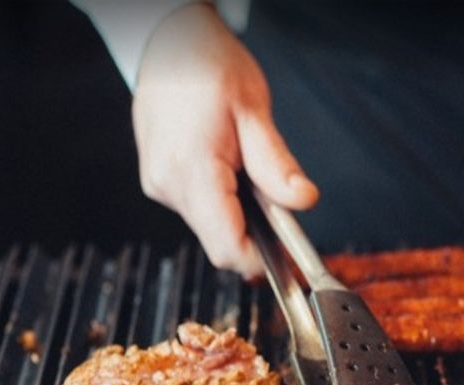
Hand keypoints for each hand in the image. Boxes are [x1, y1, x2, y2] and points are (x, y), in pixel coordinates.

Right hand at [132, 3, 317, 277]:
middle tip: (282, 204)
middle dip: (257, 236)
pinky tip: (233, 171)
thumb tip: (303, 201)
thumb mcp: (253, 110)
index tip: (292, 256)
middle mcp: (168, 185)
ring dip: (241, 216)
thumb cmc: (206, 67)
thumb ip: (276, 164)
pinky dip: (224, 202)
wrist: (166, 44)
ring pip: (211, 227)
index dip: (263, 260)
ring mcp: (160, 185)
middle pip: (220, 243)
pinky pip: (200, 209)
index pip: (227, 248)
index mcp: (191, 170)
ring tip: (253, 173)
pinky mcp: (161, 182)